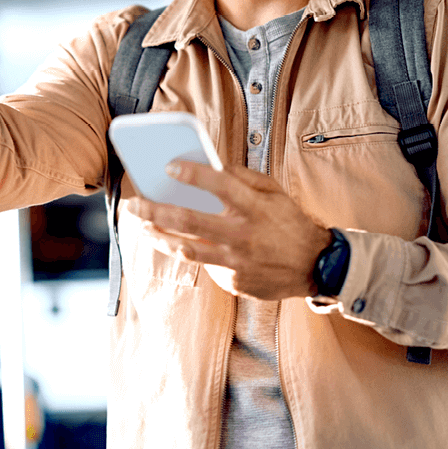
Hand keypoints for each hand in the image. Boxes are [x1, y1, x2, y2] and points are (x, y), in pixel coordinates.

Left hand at [127, 161, 331, 300]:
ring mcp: (235, 261)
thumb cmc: (289, 222)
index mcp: (254, 207)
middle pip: (188, 220)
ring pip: (185, 249)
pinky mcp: (233, 282)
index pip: (220, 185)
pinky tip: (182, 244)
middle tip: (132, 204)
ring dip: (158, 237)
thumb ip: (243, 178)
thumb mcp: (274, 192)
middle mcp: (242, 234)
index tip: (168, 167)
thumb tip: (211, 166)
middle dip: (154, 210)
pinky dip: (193, 253)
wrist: (314, 266)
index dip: (193, 174)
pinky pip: (205, 265)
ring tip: (142, 226)